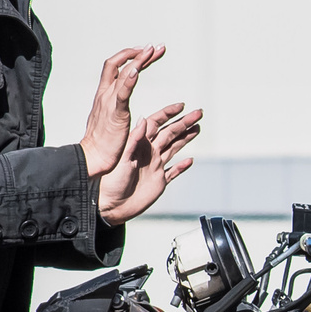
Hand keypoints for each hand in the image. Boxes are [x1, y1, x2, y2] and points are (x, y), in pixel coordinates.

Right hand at [81, 46, 165, 177]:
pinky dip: (129, 80)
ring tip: (153, 50)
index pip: (116, 68)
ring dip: (138, 60)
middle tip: (157, 47)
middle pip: (118, 64)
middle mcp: (105, 94)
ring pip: (121, 73)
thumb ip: (115, 107)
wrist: (93, 158)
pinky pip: (122, 94)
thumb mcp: (109, 118)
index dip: (130, 57)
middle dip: (138, 53)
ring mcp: (109, 103)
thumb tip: (119, 101)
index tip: (146, 52)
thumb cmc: (102, 143)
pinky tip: (137, 71)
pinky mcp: (115, 114)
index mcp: (104, 95)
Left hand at [97, 102, 200, 223]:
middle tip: (199, 113)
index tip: (182, 106)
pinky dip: (182, 167)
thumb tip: (143, 119)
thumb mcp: (123, 158)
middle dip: (185, 123)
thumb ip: (134, 139)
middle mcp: (149, 153)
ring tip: (198, 128)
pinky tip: (190, 161)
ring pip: (174, 149)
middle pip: (170, 134)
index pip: (157, 124)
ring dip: (186, 138)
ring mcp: (155, 167)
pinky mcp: (158, 182)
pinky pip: (173, 172)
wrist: (110, 205)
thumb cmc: (111, 181)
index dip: (169, 114)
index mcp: (140, 145)